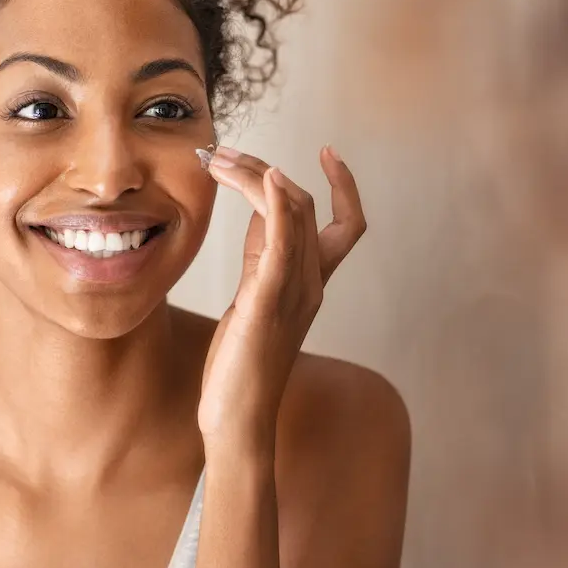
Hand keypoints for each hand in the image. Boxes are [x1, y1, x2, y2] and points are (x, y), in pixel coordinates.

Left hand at [198, 145, 366, 457]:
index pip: (347, 224)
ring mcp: (293, 292)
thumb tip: (258, 208)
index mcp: (312, 283)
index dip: (345, 186)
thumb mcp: (254, 296)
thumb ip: (262, 255)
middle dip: (265, 169)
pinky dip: (276, 203)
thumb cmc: (242, 362)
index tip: (328, 151)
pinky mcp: (267, 301)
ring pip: (292, 214)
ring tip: (220, 159)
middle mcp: (311, 283)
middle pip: (305, 205)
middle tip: (223, 153)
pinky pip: (282, 243)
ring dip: (257, 175)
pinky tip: (266, 177)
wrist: (237, 417)